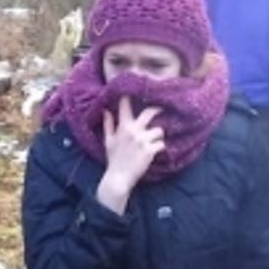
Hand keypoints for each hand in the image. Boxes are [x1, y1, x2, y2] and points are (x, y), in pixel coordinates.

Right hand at [97, 96, 165, 211]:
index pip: (126, 106)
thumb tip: (105, 110)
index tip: (139, 90)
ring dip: (158, 136)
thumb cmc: (113, 160)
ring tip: (155, 141)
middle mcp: (133, 131)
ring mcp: (143, 140)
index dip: (131, 96)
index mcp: (123, 127)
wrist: (118, 178)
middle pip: (150, 112)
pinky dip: (160, 148)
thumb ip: (108, 125)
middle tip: (162, 109)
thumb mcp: (108, 141)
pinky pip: (162, 144)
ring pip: (159, 130)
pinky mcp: (150, 151)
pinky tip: (156, 152)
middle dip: (157, 110)